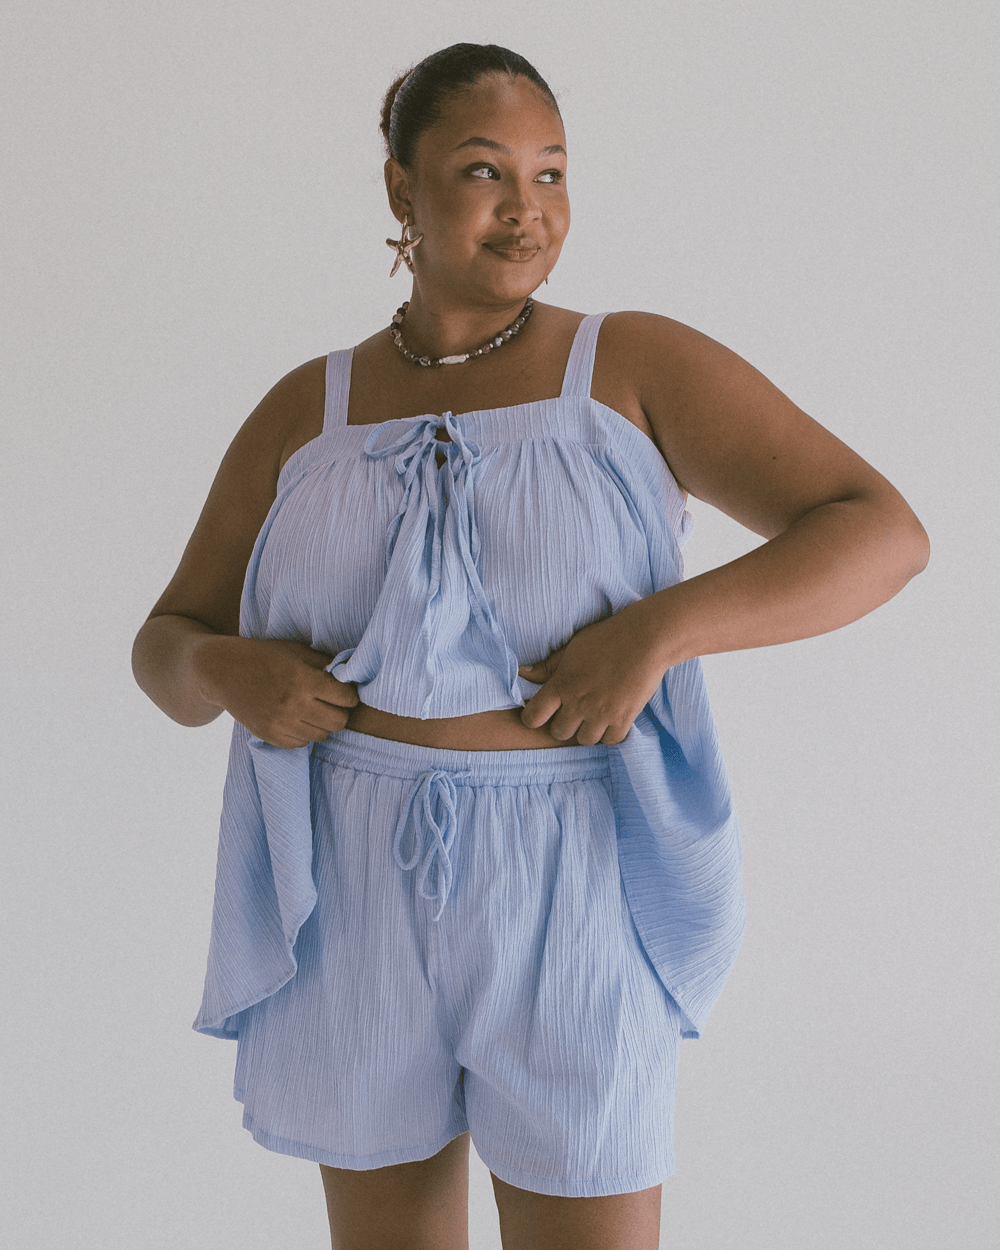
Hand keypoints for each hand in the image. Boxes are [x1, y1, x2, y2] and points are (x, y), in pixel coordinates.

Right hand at [195, 636, 359, 748]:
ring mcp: (280, 723)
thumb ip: (325, 663)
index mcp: (303, 679)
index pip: (346, 698)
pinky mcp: (268, 735)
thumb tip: (350, 674)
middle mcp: (293, 704)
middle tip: (333, 704)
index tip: (344, 691)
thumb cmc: (263, 656)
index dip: (350, 695)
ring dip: (322, 724)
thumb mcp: (296, 650)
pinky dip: (304, 734)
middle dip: (341, 713)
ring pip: (321, 736)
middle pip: (338, 722)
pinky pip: (301, 744)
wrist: (222, 671)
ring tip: (314, 711)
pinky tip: (298, 719)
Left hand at [517, 606, 667, 746]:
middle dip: (562, 725)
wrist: (646, 639)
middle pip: (558, 733)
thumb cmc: (606, 638)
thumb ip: (547, 666)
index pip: (533, 717)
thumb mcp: (572, 647)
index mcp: (562, 684)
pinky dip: (609, 734)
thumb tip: (522, 673)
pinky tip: (610, 720)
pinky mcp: (624, 718)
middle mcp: (579, 702)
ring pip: (584, 740)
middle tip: (572, 712)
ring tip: (593, 716)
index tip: (540, 713)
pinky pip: (610, 741)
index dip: (533, 718)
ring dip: (586, 731)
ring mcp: (601, 713)